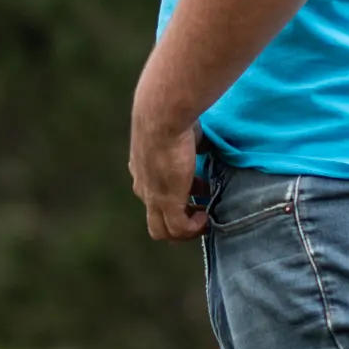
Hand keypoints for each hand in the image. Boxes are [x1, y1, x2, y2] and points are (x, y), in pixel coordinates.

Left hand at [129, 91, 207, 242]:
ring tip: (205, 216)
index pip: (155, 198)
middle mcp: (144, 188)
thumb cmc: (173, 117)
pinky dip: (194, 228)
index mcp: (142, 172)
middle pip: (156, 222)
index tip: (200, 189)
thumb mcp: (179, 134)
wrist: (162, 117)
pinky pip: (179, 229)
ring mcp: (153, 198)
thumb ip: (188, 144)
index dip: (178, 198)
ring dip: (187, 230)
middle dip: (180, 221)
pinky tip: (206, 216)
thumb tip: (203, 144)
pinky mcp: (166, 201)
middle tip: (202, 211)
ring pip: (164, 231)